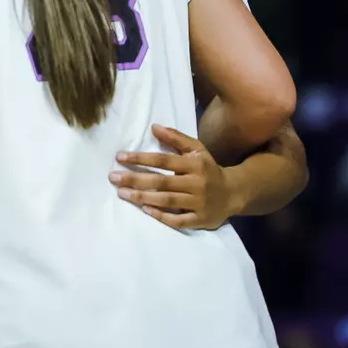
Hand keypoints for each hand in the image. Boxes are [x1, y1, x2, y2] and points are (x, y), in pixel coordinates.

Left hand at [109, 124, 235, 229]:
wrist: (234, 193)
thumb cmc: (208, 169)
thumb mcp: (197, 150)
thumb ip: (176, 138)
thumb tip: (154, 127)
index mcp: (195, 164)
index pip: (164, 160)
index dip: (141, 158)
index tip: (120, 157)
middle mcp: (197, 183)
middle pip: (162, 181)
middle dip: (136, 179)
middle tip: (113, 178)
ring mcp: (199, 203)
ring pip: (167, 201)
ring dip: (142, 197)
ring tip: (122, 193)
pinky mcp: (200, 220)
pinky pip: (178, 220)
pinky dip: (161, 216)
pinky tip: (145, 210)